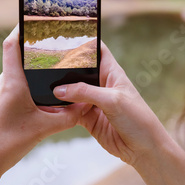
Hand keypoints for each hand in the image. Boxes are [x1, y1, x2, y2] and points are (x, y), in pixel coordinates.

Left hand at [0, 25, 86, 181]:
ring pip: (19, 73)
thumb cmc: (7, 141)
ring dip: (34, 69)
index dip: (22, 27)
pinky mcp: (0, 102)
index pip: (12, 44)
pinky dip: (31, 85)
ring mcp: (1, 92)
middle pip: (19, 56)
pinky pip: (17, 86)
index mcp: (12, 81)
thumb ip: (67, 117)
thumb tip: (85, 107)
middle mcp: (4, 82)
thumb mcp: (43, 128)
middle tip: (56, 41)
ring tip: (55, 67)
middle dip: (37, 48)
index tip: (34, 16)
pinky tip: (45, 94)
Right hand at [53, 42, 168, 167]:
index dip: (83, 41)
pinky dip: (61, 109)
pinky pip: (70, 110)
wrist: (144, 149)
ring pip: (71, 91)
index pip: (96, 49)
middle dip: (64, 67)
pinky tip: (49, 105)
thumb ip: (85, 92)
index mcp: (111, 72)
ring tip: (40, 83)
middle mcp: (100, 84)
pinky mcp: (87, 118)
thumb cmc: (138, 118)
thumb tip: (59, 90)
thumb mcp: (112, 100)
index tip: (64, 36)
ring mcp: (93, 101)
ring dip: (60, 90)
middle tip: (43, 62)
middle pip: (78, 70)